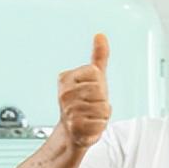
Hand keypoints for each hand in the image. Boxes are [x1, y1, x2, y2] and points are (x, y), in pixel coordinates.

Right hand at [58, 33, 111, 148]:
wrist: (73, 132)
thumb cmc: (85, 103)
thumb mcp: (94, 77)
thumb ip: (98, 56)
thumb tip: (100, 35)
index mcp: (66, 78)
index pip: (96, 73)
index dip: (100, 84)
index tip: (91, 91)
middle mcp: (64, 93)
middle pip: (100, 91)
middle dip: (102, 101)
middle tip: (91, 106)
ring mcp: (68, 110)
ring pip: (103, 108)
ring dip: (102, 115)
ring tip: (90, 116)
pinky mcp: (75, 127)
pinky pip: (101, 123)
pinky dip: (100, 126)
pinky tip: (90, 126)